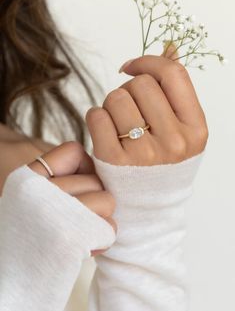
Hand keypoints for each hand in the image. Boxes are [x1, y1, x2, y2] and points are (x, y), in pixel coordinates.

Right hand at [28, 141, 116, 255]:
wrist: (8, 280)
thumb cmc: (27, 238)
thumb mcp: (30, 199)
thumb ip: (58, 181)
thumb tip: (102, 171)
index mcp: (26, 178)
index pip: (74, 151)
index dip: (83, 170)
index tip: (75, 191)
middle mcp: (39, 191)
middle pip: (96, 179)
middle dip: (94, 201)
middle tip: (76, 221)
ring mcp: (55, 214)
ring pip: (108, 201)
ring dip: (100, 221)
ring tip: (80, 235)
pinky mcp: (70, 239)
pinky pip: (109, 228)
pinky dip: (102, 240)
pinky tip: (83, 249)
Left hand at [86, 55, 208, 164]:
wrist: (149, 206)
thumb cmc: (164, 162)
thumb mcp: (181, 129)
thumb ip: (176, 90)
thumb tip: (170, 48)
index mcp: (196, 129)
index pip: (173, 75)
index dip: (148, 61)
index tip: (131, 67)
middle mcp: (175, 142)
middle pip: (140, 84)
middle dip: (128, 89)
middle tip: (127, 108)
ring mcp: (145, 154)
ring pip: (116, 97)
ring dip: (111, 104)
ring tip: (117, 122)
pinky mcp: (114, 162)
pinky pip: (97, 116)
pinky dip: (96, 117)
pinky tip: (104, 131)